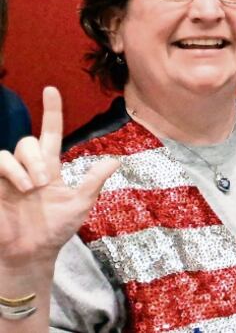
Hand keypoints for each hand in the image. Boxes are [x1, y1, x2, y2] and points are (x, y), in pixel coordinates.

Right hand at [0, 87, 118, 268]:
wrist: (32, 254)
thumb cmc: (56, 230)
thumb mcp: (79, 205)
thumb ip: (93, 182)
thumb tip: (117, 160)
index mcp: (51, 168)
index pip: (51, 132)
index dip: (51, 111)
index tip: (51, 89)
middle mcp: (29, 168)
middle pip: (27, 142)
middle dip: (35, 158)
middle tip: (43, 182)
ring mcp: (10, 178)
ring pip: (10, 152)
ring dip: (22, 167)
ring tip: (31, 188)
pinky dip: (7, 170)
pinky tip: (18, 186)